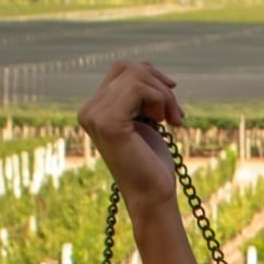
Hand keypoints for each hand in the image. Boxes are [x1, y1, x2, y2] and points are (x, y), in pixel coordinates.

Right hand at [78, 59, 187, 205]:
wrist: (153, 195)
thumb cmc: (152, 162)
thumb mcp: (145, 119)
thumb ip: (139, 94)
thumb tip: (148, 67)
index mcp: (94, 109)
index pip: (122, 69)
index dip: (151, 77)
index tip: (170, 102)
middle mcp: (88, 111)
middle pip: (129, 68)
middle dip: (161, 86)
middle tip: (176, 115)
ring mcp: (94, 115)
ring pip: (136, 75)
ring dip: (165, 96)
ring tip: (173, 120)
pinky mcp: (107, 121)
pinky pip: (139, 88)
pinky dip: (161, 100)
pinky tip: (166, 123)